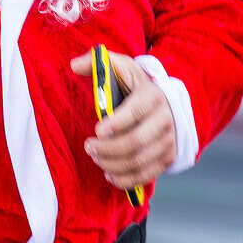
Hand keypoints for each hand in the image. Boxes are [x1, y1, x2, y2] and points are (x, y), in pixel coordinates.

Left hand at [70, 51, 176, 188]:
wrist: (166, 102)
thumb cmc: (136, 85)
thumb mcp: (121, 67)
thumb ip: (97, 62)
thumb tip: (74, 65)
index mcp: (152, 96)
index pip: (135, 112)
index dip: (116, 123)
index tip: (97, 130)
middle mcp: (165, 119)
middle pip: (136, 141)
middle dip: (108, 148)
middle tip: (88, 147)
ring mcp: (168, 141)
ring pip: (139, 161)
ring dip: (112, 164)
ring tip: (95, 157)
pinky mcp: (167, 158)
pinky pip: (146, 175)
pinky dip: (125, 179)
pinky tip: (108, 174)